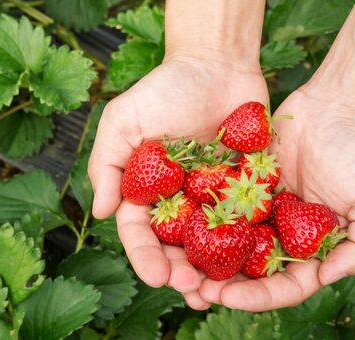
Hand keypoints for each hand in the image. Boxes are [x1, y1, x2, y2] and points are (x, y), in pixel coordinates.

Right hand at [88, 53, 267, 304]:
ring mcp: (213, 197)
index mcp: (146, 190)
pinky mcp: (246, 188)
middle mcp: (178, 199)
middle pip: (176, 246)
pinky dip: (249, 245)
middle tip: (192, 289)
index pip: (139, 232)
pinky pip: (248, 221)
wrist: (217, 63)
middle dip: (181, 271)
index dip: (145, 256)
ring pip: (211, 243)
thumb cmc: (165, 88)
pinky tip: (254, 265)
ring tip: (220, 292)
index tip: (157, 276)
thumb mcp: (124, 120)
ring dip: (213, 270)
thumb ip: (107, 164)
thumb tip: (100, 213)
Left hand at [196, 84, 354, 310]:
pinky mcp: (244, 187)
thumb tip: (328, 277)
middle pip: (251, 272)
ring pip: (229, 243)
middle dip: (223, 284)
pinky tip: (176, 225)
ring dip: (206, 257)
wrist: (336, 104)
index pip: (285, 285)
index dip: (257, 297)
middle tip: (193, 288)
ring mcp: (263, 212)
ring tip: (178, 265)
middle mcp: (286, 236)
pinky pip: (220, 206)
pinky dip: (201, 218)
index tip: (226, 298)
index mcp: (315, 249)